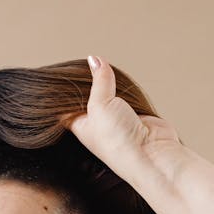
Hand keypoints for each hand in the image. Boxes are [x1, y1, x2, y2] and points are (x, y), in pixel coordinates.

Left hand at [65, 55, 180, 172]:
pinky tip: (123, 82)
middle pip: (89, 97)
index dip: (64, 92)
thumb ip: (98, 80)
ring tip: (106, 71)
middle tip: (85, 65)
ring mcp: (116, 120)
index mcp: (80, 126)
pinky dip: (127, 90)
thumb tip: (94, 59)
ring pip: (110, 95)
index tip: (62, 73)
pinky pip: (127, 97)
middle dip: (89, 83)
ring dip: (111, 84)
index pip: (67, 107)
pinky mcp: (135, 116)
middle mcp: (97, 124)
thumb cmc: (118, 140)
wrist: (151, 154)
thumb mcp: (100, 104)